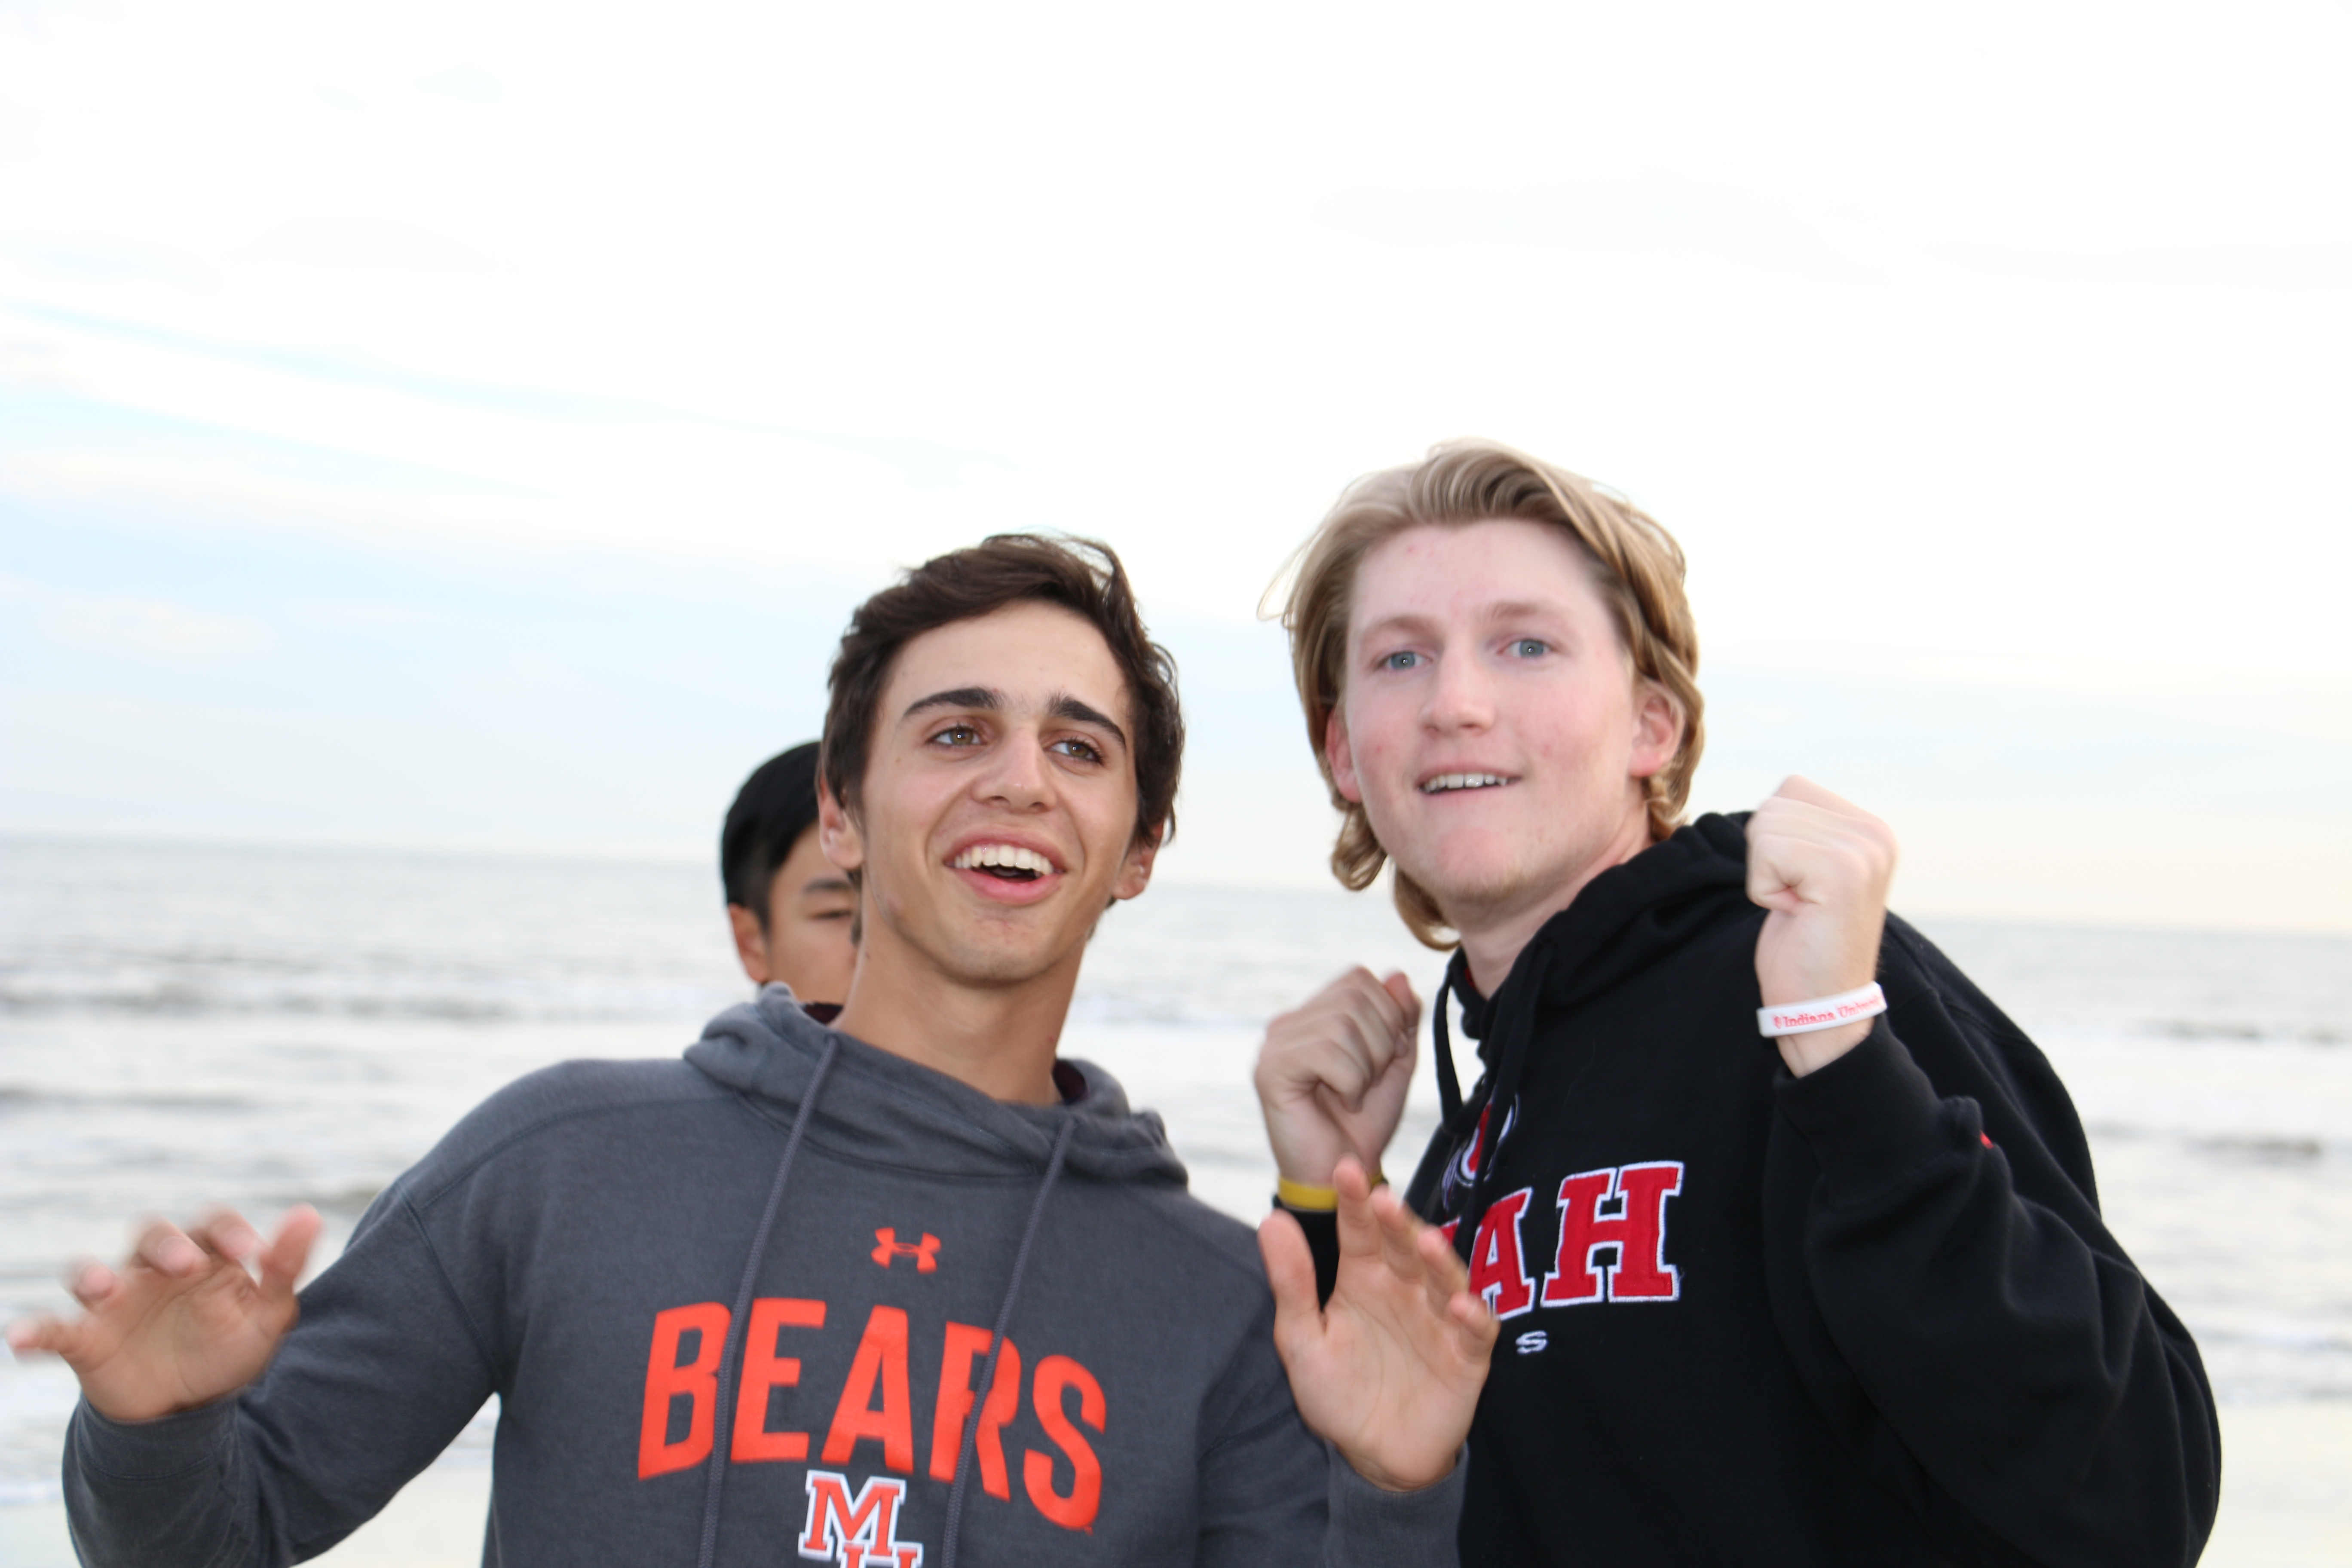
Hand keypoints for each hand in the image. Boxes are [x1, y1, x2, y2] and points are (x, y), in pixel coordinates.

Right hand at [5, 1206, 319, 1422]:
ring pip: (93, 1273)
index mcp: (204, 1258)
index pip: (212, 1226)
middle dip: (166, 1245)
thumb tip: (311, 1214)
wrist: (187, 1407)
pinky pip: (53, 1329)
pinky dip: (33, 1330)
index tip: (252, 1250)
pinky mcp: (86, 1339)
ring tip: (103, 1288)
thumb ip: (285, 1268)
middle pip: (152, 1236)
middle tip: (186, 1265)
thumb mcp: (267, 1314)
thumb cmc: (228, 1348)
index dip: (228, 1230)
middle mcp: (154, 1270)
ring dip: (94, 1275)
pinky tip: (20, 1337)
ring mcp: (116, 1302)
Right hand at [1254, 968, 1417, 1187]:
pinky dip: (1350, 1081)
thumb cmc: (1364, 1122)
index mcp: (1313, 1015)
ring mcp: (1274, 1045)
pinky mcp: (1270, 1071)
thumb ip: (1401, 1018)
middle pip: (1353, 996)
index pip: (1359, 977)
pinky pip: (1325, 1052)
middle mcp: (1288, 1023)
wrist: (1344, 1175)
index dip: (1389, 1013)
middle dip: (1381, 1042)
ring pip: (1341, 1024)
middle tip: (1370, 1081)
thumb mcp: (1397, 1062)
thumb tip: (1397, 974)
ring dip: (1366, 1067)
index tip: (1389, 1058)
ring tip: (1355, 1095)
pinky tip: (1343, 1101)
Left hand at [1259, 1158, 1495, 1491]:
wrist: (1374, 1456)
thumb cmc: (1337, 1392)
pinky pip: (1476, 1332)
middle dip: (1398, 1223)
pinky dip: (1472, 1317)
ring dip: (1440, 1261)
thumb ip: (1291, 1282)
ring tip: (1429, 1242)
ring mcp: (1439, 1320)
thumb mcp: (1302, 1339)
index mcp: (1364, 1278)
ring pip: (1445, 1279)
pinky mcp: (1467, 1357)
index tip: (1344, 1169)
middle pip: (1406, 1247)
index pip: (1360, 1231)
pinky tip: (1461, 1306)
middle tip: (1384, 1199)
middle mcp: (1405, 1290)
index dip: (1354, 1202)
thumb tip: (1271, 1219)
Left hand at [1747, 777, 1897, 1075]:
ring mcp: (1863, 850)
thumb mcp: (1807, 870)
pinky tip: (1796, 914)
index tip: (1802, 885)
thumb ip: (1802, 828)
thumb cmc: (1804, 943)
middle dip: (1767, 858)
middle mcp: (1875, 832)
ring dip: (1765, 876)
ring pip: (1766, 827)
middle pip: (1774, 807)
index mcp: (1870, 827)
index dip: (1775, 841)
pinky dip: (1764, 889)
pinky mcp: (1842, 871)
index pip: (1790, 789)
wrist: (1821, 1005)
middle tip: (1799, 901)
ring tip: (1799, 908)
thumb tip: (1774, 797)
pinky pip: (1766, 852)